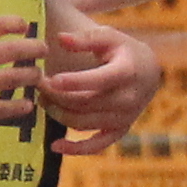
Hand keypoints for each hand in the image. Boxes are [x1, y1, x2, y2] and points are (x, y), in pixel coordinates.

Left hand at [39, 9, 161, 145]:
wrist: (148, 72)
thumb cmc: (122, 50)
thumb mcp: (108, 36)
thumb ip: (85, 38)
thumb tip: (61, 38)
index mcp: (127, 72)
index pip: (98, 80)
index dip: (74, 82)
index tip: (50, 80)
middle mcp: (128, 99)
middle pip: (85, 103)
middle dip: (57, 96)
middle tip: (38, 83)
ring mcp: (124, 118)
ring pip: (83, 122)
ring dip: (58, 113)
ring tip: (43, 99)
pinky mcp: (119, 131)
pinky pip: (97, 145)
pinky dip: (76, 149)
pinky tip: (55, 145)